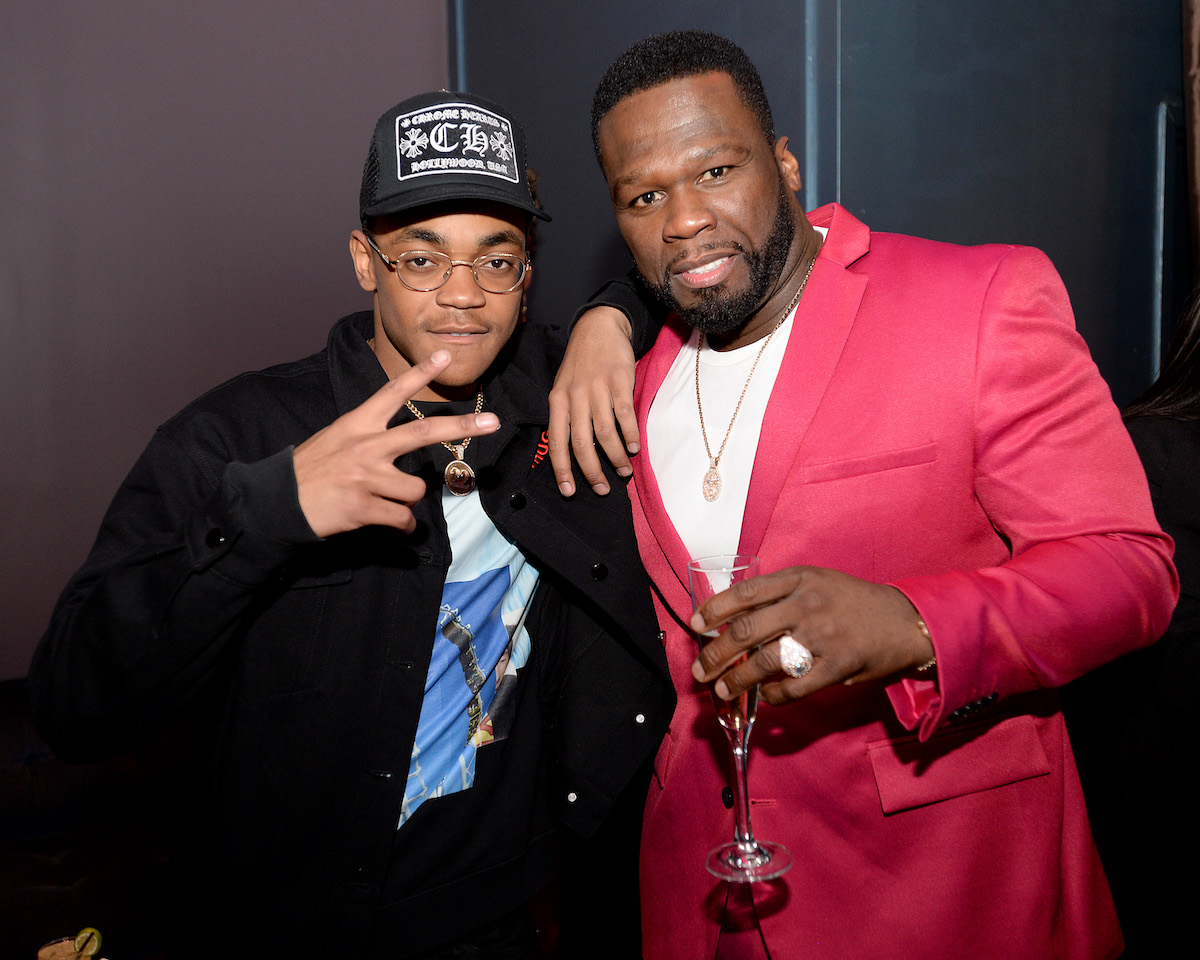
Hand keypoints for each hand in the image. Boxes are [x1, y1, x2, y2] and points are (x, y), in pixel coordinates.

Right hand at [293, 350, 499, 536]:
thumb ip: (369, 436)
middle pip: (423, 432)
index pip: (394, 393)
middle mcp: (365, 445)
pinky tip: (391, 524)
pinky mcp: (363, 507)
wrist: (277, 501)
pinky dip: (403, 527)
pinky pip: (403, 519)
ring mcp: (365, 476)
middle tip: (493, 423)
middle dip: (462, 428)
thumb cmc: (312, 470)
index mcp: (358, 423)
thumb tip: (403, 445)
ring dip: (410, 502)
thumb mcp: (336, 439)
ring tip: (389, 504)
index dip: (420, 372)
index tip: (445, 355)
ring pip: (416, 490)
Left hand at [547, 306, 637, 496]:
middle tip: (602, 488)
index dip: (562, 470)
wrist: (598, 327)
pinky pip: (624, 414)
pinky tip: (634, 447)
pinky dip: (630, 435)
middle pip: (581, 443)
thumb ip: (567, 416)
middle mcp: (574, 396)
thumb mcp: (564, 388)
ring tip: (623, 470)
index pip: (556, 442)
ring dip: (615, 456)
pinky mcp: (618, 380)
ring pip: (604, 433)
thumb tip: (574, 453)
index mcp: (557, 401)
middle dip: (591, 471)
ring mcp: (596, 388)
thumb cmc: (581, 364)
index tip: (569, 491)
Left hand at [689, 566, 934, 705]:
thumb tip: (733, 618)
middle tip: (700, 670)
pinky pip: (796, 686)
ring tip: (723, 690)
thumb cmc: (852, 602)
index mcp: (799, 579)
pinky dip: (775, 695)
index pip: (745, 593)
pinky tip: (766, 698)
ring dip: (738, 680)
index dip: (714, 610)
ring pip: (766, 661)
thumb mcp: (816, 583)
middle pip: (747, 630)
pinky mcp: (839, 665)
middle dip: (716, 654)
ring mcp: (823, 635)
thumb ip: (780, 595)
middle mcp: (808, 604)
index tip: (696, 626)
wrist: (905, 620)